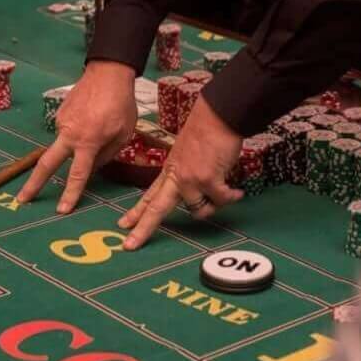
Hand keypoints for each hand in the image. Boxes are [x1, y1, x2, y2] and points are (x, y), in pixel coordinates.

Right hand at [18, 60, 136, 212]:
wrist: (107, 72)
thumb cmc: (121, 105)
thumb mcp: (123, 134)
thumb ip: (105, 156)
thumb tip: (90, 169)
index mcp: (87, 141)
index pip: (77, 175)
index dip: (70, 195)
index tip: (61, 211)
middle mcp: (69, 133)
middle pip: (46, 164)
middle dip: (33, 184)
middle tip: (21, 200)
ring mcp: (62, 122)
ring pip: (64, 145)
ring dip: (73, 146)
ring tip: (97, 124)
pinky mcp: (60, 114)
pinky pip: (67, 131)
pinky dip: (76, 133)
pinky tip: (90, 119)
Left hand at [118, 95, 242, 249]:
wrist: (218, 116)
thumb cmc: (207, 131)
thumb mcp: (187, 153)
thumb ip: (187, 174)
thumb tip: (200, 197)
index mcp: (169, 171)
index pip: (149, 196)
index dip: (136, 212)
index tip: (123, 226)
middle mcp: (175, 177)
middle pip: (155, 209)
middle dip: (142, 229)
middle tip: (130, 245)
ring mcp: (189, 179)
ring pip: (198, 210)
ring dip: (214, 205)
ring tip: (226, 193)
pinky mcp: (207, 179)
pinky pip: (220, 200)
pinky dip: (231, 197)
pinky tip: (237, 192)